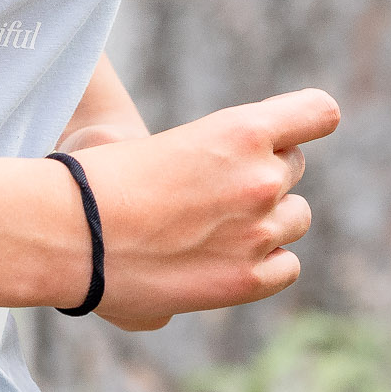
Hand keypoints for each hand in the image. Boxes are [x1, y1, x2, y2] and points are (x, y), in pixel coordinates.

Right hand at [72, 89, 339, 331]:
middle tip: (211, 188)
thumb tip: (213, 188)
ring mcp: (259, 231)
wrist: (71, 234)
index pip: (319, 113)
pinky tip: (226, 258)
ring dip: (267, 218)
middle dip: (263, 173)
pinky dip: (266, 262)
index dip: (304, 122)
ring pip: (297, 217)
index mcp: (240, 130)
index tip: (283, 135)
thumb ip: (211, 153)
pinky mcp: (248, 278)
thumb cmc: (98, 181)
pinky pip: (287, 266)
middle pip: (294, 168)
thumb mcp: (163, 143)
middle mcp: (262, 178)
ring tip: (215, 226)